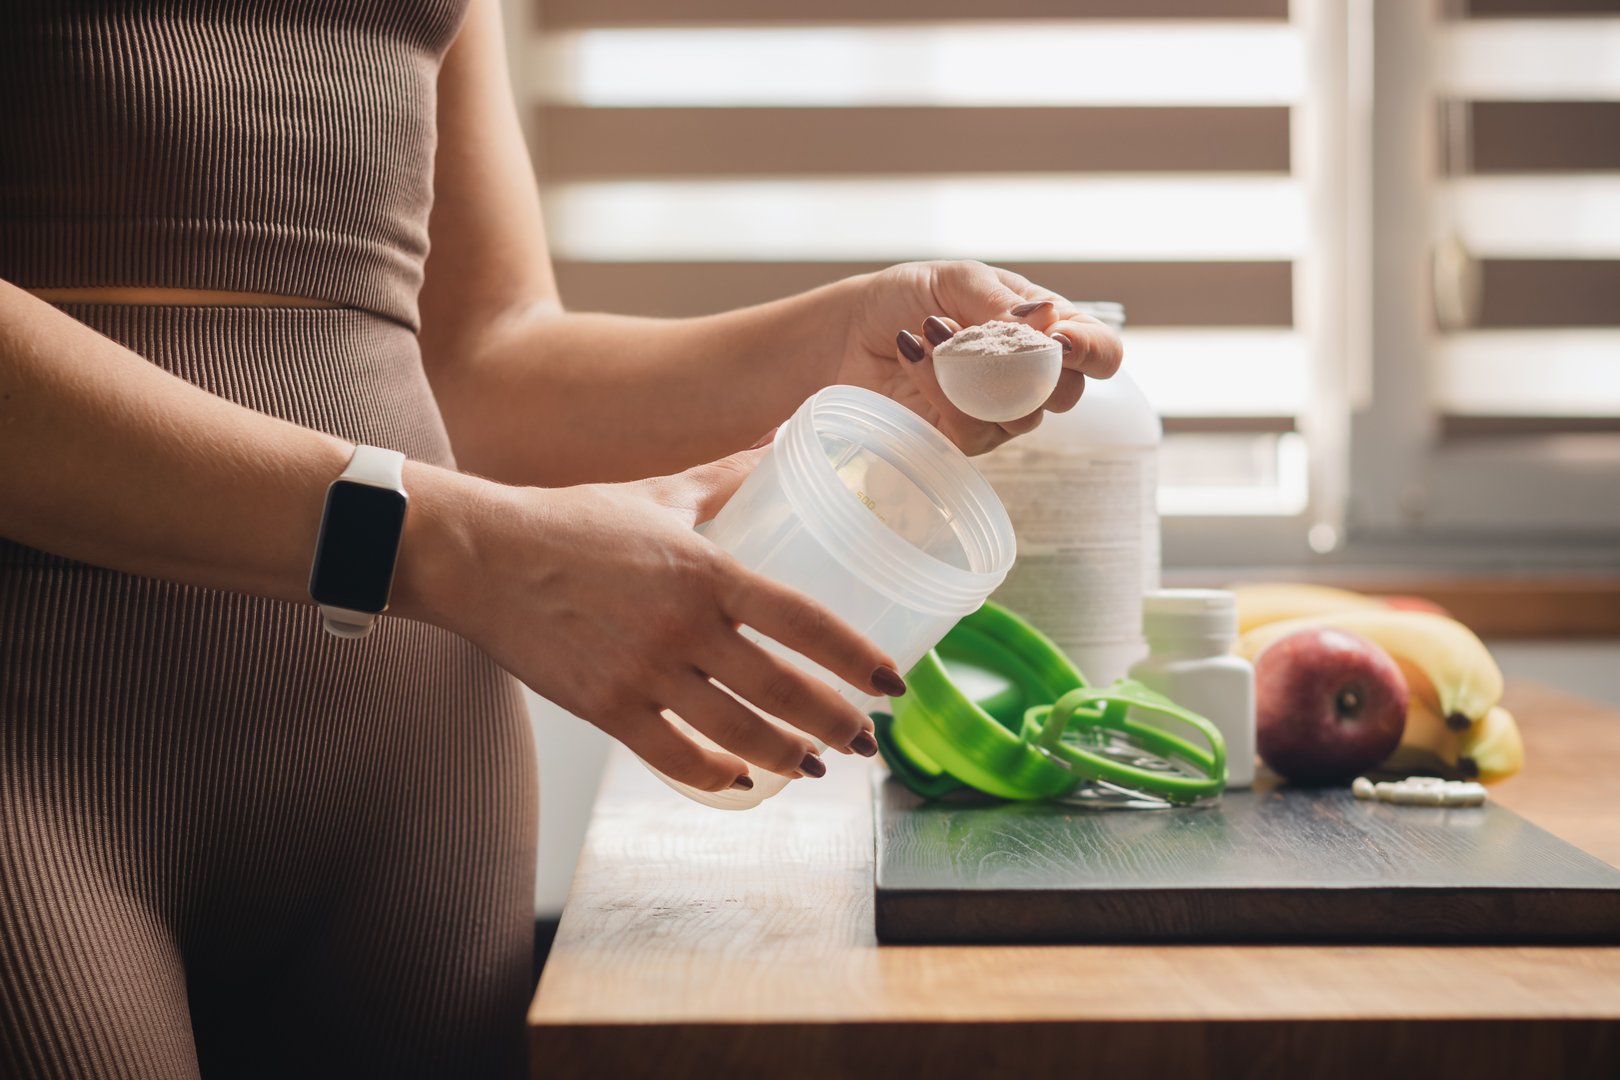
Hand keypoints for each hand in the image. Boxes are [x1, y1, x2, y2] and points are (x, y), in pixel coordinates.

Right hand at [427, 449, 899, 791]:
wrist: (479, 555)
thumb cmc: (569, 521)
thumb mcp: (658, 493)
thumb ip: (724, 478)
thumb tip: (779, 444)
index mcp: (705, 570)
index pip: (803, 619)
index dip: (856, 656)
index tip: (893, 682)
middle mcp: (683, 626)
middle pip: (781, 690)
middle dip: (836, 722)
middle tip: (867, 739)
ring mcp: (643, 672)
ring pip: (737, 733)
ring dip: (788, 756)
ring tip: (817, 766)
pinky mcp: (605, 707)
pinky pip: (674, 756)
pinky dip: (715, 774)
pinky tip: (740, 779)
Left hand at [839, 260, 1124, 454]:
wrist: (849, 332)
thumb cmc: (908, 297)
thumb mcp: (956, 280)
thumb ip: (999, 302)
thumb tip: (1048, 321)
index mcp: (1045, 329)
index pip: (1100, 351)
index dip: (1093, 351)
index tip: (1060, 340)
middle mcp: (1030, 377)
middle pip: (1069, 395)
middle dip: (1033, 370)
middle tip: (990, 341)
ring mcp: (998, 414)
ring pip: (1020, 418)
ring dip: (974, 373)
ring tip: (932, 330)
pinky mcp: (960, 439)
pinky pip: (970, 430)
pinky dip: (940, 389)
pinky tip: (914, 355)